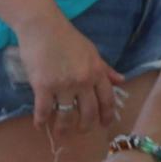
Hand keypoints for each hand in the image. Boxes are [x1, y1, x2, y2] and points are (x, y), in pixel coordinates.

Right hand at [12, 13, 125, 142]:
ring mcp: (63, 85)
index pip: (107, 100)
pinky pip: (43, 110)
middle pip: (89, 112)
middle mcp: (83, 81)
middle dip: (86, 127)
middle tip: (81, 132)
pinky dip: (41, 120)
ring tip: (60, 134)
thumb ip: (105, 69)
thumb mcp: (92, 52)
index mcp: (97, 72)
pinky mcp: (43, 86)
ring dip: (63, 129)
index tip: (105, 125)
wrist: (43, 27)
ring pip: (66, 115)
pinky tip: (39, 125)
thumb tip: (121, 80)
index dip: (107, 115)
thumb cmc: (67, 38)